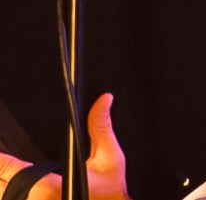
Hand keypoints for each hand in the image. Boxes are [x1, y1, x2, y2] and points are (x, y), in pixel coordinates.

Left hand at [0, 95, 129, 199]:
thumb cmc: (112, 190)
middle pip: (2, 189)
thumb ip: (100, 128)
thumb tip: (104, 99)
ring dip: (7, 189)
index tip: (0, 155)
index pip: (10, 170)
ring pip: (7, 198)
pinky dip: (16, 196)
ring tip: (9, 176)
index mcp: (49, 187)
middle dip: (2, 174)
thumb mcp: (110, 157)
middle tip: (4, 164)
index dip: (1, 161)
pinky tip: (20, 190)